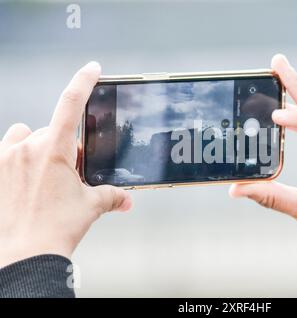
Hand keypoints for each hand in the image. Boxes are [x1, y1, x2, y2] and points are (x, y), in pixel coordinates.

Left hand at [0, 62, 131, 267]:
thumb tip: (125, 200)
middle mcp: (27, 148)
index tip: (92, 69)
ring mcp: (6, 159)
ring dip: (39, 148)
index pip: (71, 103)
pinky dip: (20, 158)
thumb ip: (112, 196)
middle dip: (65, 147)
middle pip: (53, 132)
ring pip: (27, 138)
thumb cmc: (54, 229)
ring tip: (45, 174)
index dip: (83, 81)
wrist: (25, 253)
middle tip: (71, 172)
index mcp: (54, 150)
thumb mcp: (90, 206)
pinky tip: (27, 180)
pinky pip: (8, 150)